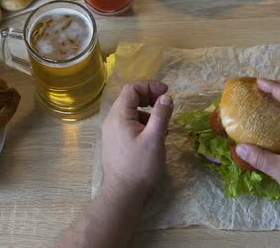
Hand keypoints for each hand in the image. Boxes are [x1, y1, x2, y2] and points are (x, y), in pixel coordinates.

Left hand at [101, 81, 173, 195]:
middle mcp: (112, 120)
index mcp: (119, 116)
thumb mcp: (155, 138)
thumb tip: (166, 97)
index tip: (167, 91)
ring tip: (162, 125)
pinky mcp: (115, 141)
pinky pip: (129, 123)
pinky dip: (143, 123)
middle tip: (166, 105)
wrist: (123, 193)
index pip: (132, 89)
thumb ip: (161, 115)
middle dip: (149, 97)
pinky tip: (154, 137)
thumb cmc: (140, 166)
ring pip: (130, 111)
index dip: (150, 86)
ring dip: (148, 111)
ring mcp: (112, 132)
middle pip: (129, 98)